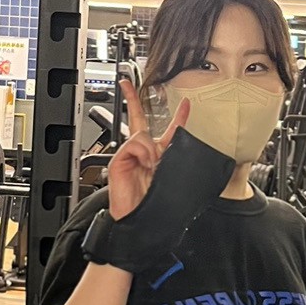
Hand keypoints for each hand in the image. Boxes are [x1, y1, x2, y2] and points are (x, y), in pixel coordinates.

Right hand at [106, 78, 189, 220]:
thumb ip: (173, 158)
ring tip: (153, 167)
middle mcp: (143, 152)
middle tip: (128, 84)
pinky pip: (133, 144)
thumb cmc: (157, 203)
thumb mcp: (173, 176)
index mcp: (159, 155)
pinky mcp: (119, 160)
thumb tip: (169, 142)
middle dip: (132, 99)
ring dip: (152, 150)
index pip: (170, 131)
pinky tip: (145, 165)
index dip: (179, 116)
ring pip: (142, 134)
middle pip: (138, 120)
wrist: (141, 220)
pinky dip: (142, 153)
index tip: (186, 104)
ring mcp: (130, 155)